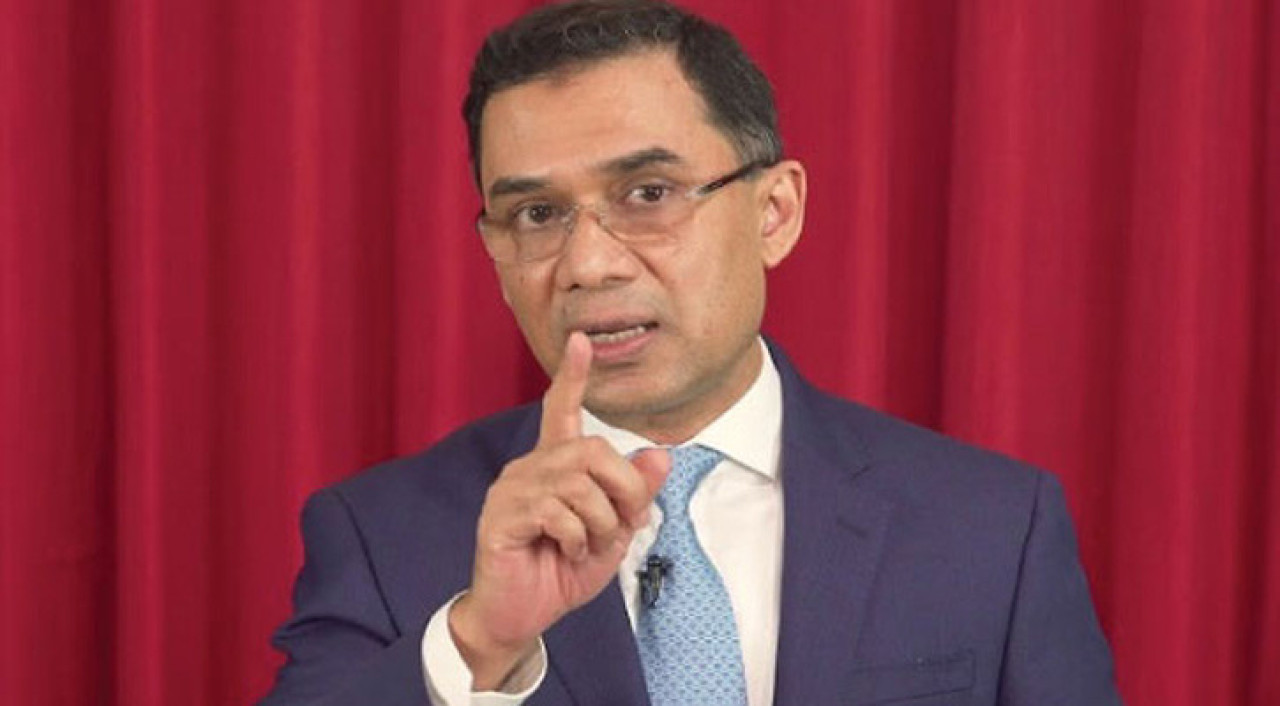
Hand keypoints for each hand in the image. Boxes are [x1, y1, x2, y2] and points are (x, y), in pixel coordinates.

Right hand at [449, 332, 669, 689]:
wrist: (520, 616)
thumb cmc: (560, 571)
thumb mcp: (613, 533)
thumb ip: (635, 494)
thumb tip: (661, 454)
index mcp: (554, 467)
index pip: (560, 410)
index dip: (572, 377)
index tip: (581, 341)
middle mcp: (530, 469)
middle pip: (593, 450)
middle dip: (624, 489)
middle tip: (624, 524)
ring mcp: (511, 490)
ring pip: (579, 483)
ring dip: (600, 522)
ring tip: (588, 547)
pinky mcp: (501, 517)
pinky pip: (556, 511)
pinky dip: (576, 538)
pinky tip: (565, 553)